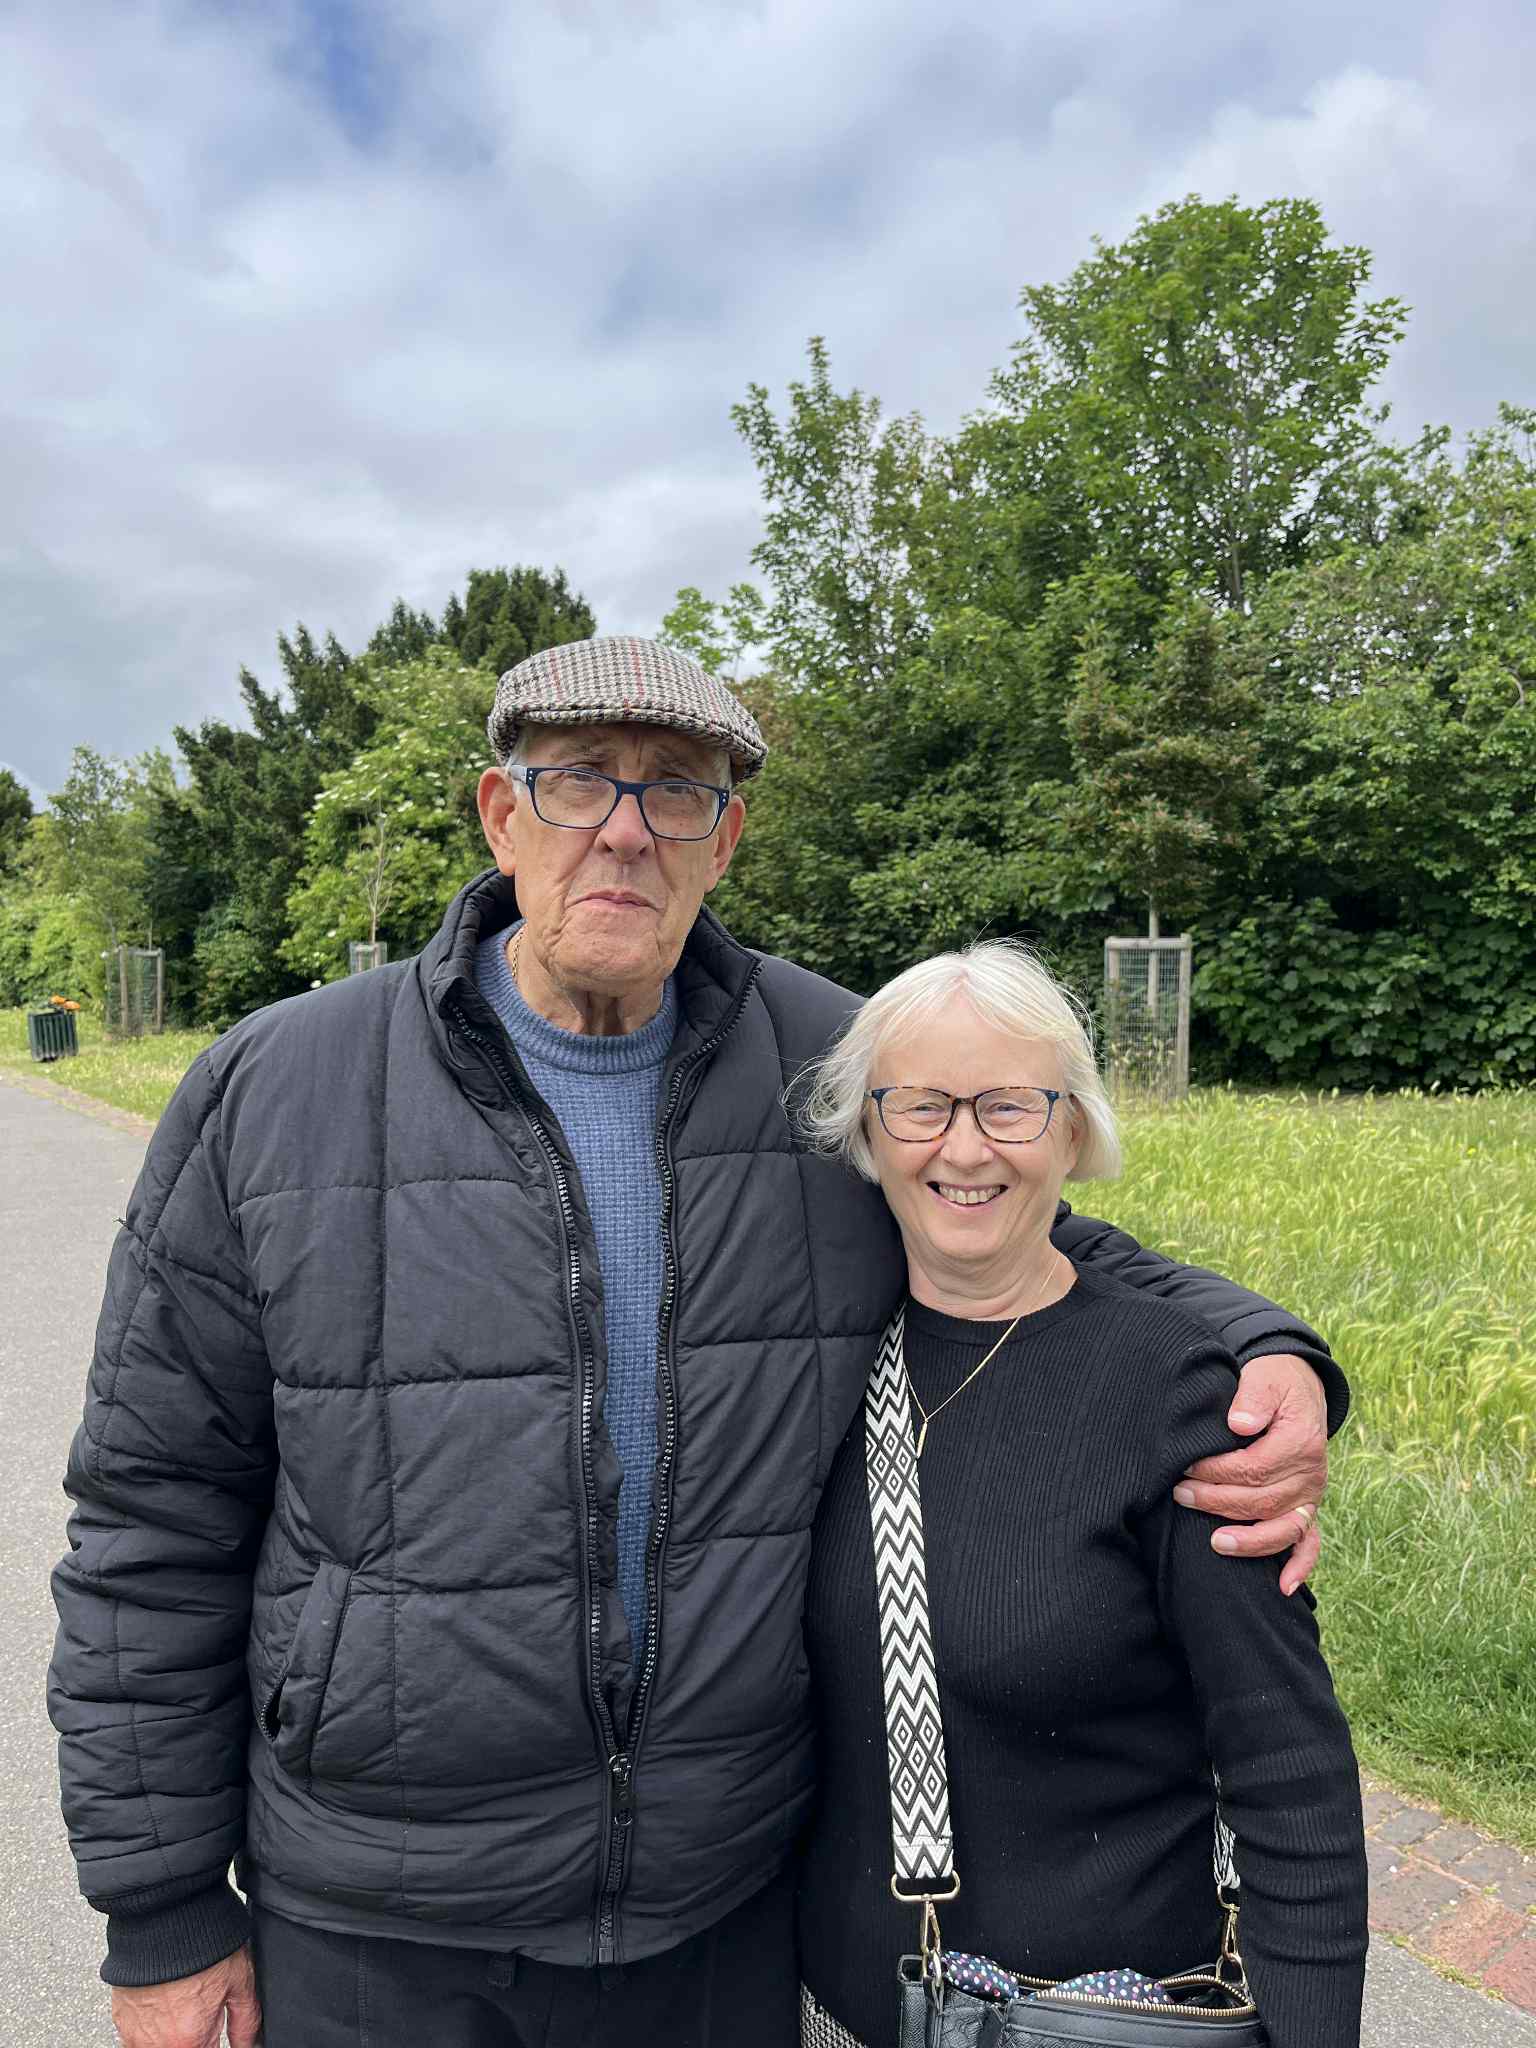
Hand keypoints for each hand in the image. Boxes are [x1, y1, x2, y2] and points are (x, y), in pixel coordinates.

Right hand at [111, 1945, 259, 2047]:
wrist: (164, 1914)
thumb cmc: (203, 1943)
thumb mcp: (240, 1981)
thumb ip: (245, 2023)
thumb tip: (251, 2045)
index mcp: (190, 2040)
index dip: (215, 2044)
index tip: (215, 2032)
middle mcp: (159, 2043)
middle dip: (195, 2040)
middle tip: (202, 2015)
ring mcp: (135, 2033)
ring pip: (157, 2047)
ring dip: (172, 2038)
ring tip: (184, 2009)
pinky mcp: (120, 2017)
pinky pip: (136, 2038)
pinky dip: (152, 2030)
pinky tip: (165, 2007)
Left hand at [1173, 1353, 1328, 1596]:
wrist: (1298, 1388)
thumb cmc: (1273, 1384)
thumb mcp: (1264, 1378)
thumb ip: (1253, 1399)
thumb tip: (1239, 1423)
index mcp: (1300, 1442)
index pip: (1254, 1468)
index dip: (1217, 1472)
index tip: (1186, 1468)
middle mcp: (1311, 1474)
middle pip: (1263, 1501)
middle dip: (1218, 1502)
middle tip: (1181, 1495)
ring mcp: (1311, 1496)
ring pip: (1283, 1529)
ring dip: (1250, 1541)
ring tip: (1215, 1543)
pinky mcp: (1308, 1508)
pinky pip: (1310, 1543)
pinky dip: (1300, 1566)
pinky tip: (1283, 1587)